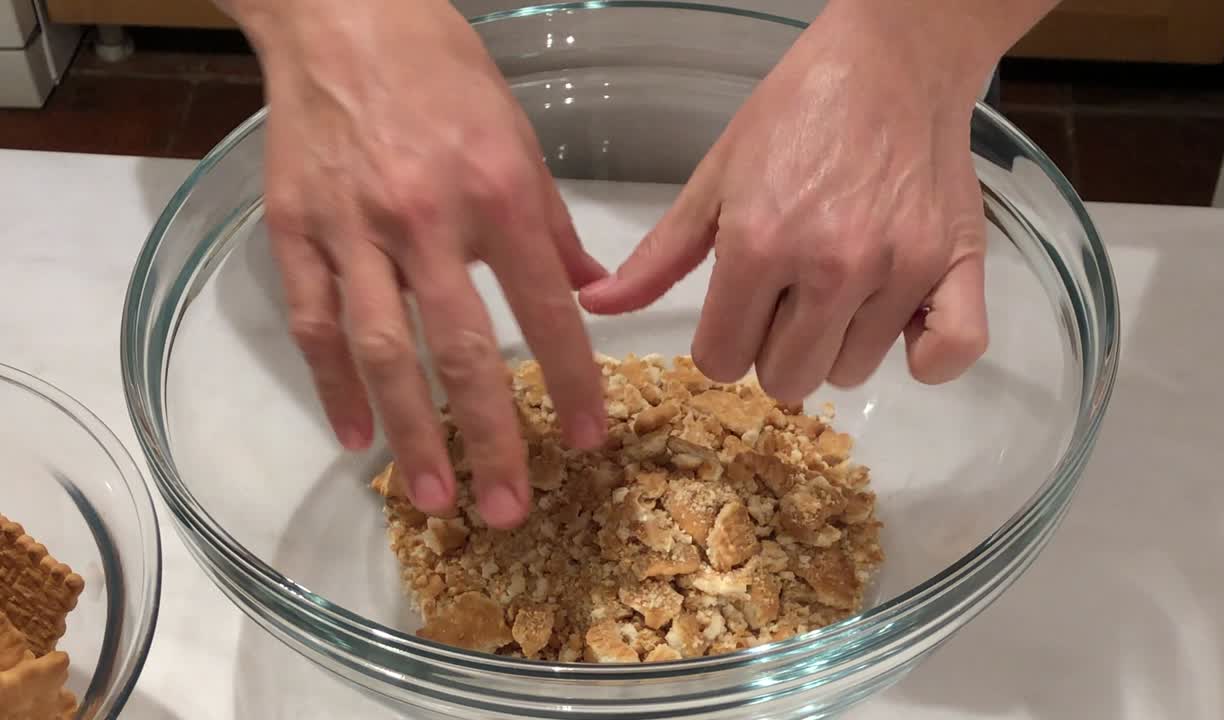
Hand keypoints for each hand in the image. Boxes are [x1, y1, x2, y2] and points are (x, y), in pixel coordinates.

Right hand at [235, 0, 607, 527]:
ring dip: (409, 434)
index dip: (570, 383)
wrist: (344, 14)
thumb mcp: (519, 138)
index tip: (587, 441)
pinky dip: (332, 385)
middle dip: (489, 438)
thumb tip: (593, 290)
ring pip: (383, 352)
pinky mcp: (294, 229)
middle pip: (461, 351)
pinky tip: (353, 435)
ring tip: (431, 498)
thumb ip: (553, 225)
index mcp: (498, 193)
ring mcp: (352, 228)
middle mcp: (427, 218)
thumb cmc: (444, 72)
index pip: (546, 310)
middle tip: (508, 509)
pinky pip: (313, 323)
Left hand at [580, 1, 1028, 401]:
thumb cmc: (795, 113)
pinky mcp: (954, 264)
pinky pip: (949, 356)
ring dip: (838, 346)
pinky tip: (898, 324)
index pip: (722, 360)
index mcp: (759, 245)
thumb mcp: (714, 178)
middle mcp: (831, 267)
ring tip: (841, 290)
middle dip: (774, 352)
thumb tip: (595, 307)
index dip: (721, 343)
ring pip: (851, 373)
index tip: (739, 312)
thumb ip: (659, 255)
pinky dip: (925, 355)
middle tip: (786, 304)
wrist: (891, 61)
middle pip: (786, 380)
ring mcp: (899, 269)